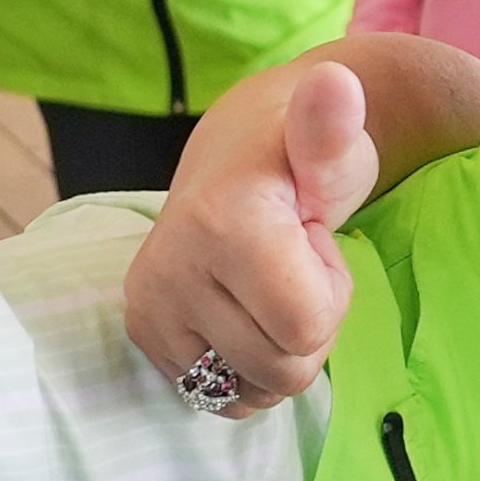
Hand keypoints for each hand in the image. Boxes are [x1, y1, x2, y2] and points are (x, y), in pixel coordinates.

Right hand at [120, 58, 373, 414]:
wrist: (240, 158)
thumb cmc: (303, 157)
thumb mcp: (332, 143)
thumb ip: (335, 125)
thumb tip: (336, 84)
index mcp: (219, 224)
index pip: (306, 327)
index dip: (331, 294)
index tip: (314, 245)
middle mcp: (169, 269)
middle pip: (282, 368)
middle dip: (307, 325)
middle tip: (294, 266)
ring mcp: (150, 306)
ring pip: (251, 389)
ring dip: (278, 348)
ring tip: (269, 285)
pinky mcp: (143, 333)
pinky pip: (218, 395)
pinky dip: (246, 368)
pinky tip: (245, 313)